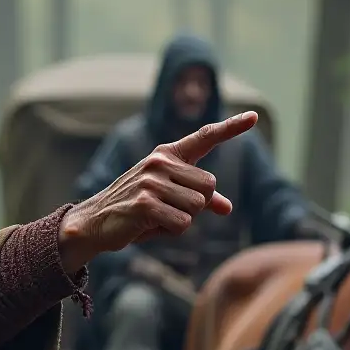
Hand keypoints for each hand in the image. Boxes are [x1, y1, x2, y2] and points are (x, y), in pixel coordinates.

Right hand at [58, 112, 256, 273]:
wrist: (95, 222)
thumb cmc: (136, 209)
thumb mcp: (168, 199)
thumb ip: (200, 199)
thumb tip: (228, 208)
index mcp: (167, 154)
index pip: (205, 137)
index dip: (231, 128)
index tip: (254, 117)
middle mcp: (160, 162)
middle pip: (209, 187)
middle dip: (196, 207)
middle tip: (168, 210)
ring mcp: (151, 181)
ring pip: (197, 208)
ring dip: (182, 221)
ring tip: (156, 218)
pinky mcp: (145, 204)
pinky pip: (182, 223)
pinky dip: (171, 231)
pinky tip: (149, 226)